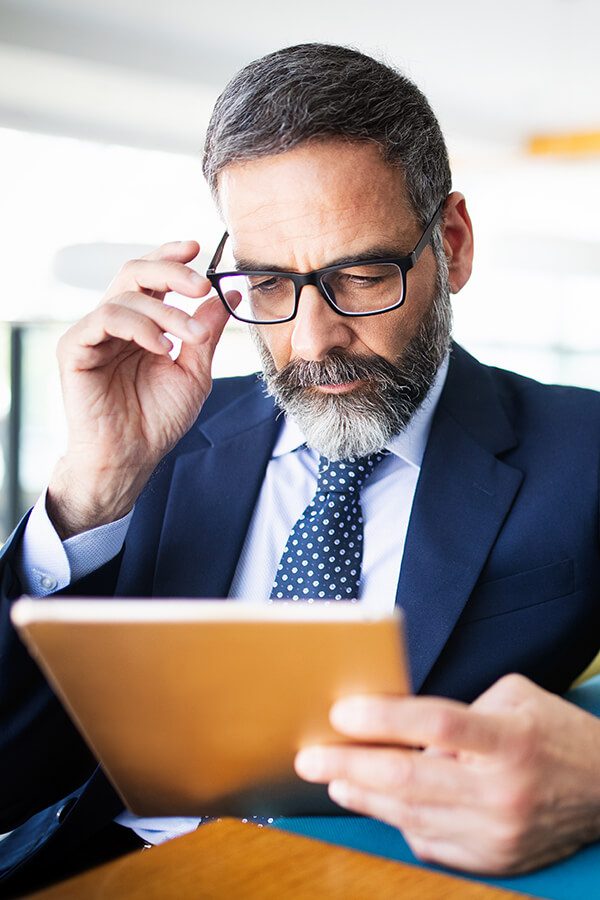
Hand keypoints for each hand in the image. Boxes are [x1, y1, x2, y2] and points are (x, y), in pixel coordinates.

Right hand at [47, 240, 229, 536]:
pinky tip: (161, 346)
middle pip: (136, 272)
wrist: (132, 456)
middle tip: (201, 285)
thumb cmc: (158, 419)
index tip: (198, 248)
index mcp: (143, 322)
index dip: (172, 256)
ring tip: (189, 337)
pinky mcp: (75, 348)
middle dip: (172, 272)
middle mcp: (116, 321)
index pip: (153, 275)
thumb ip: (207, 332)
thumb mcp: (195, 371)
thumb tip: (228, 296)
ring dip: (165, 311)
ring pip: (125, 295)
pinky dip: (138, 326)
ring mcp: (93, 332)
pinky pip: (104, 318)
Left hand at [295, 674, 599, 874]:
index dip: (383, 718)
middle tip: (310, 758)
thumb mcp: (515, 698)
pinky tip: (378, 802)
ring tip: (333, 779)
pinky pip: (429, 842)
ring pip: (412, 816)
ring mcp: (496, 834)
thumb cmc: (553, 734)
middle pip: (410, 779)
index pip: (436, 724)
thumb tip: (399, 723)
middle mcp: (502, 792)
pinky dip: (399, 821)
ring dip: (364, 797)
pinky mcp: (493, 861)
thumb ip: (459, 708)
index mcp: (509, 740)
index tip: (341, 713)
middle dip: (350, 766)